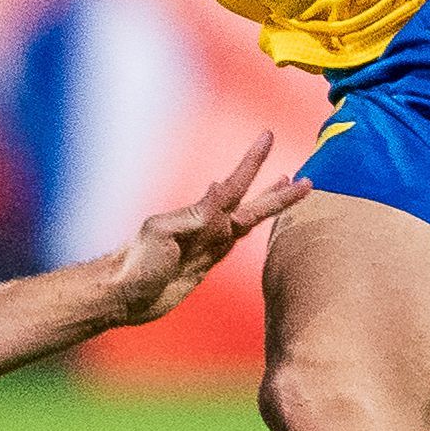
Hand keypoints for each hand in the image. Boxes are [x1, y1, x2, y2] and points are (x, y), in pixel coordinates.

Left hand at [105, 133, 307, 325]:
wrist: (124, 294)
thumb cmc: (137, 262)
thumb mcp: (161, 234)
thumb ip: (192, 215)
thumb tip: (220, 187)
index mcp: (200, 215)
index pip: (235, 185)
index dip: (252, 162)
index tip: (267, 136)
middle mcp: (209, 226)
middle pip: (251, 204)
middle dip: (277, 192)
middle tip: (306, 179)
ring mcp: (208, 243)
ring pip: (248, 220)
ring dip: (269, 204)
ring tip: (290, 188)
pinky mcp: (205, 262)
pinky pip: (234, 242)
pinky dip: (247, 228)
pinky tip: (250, 221)